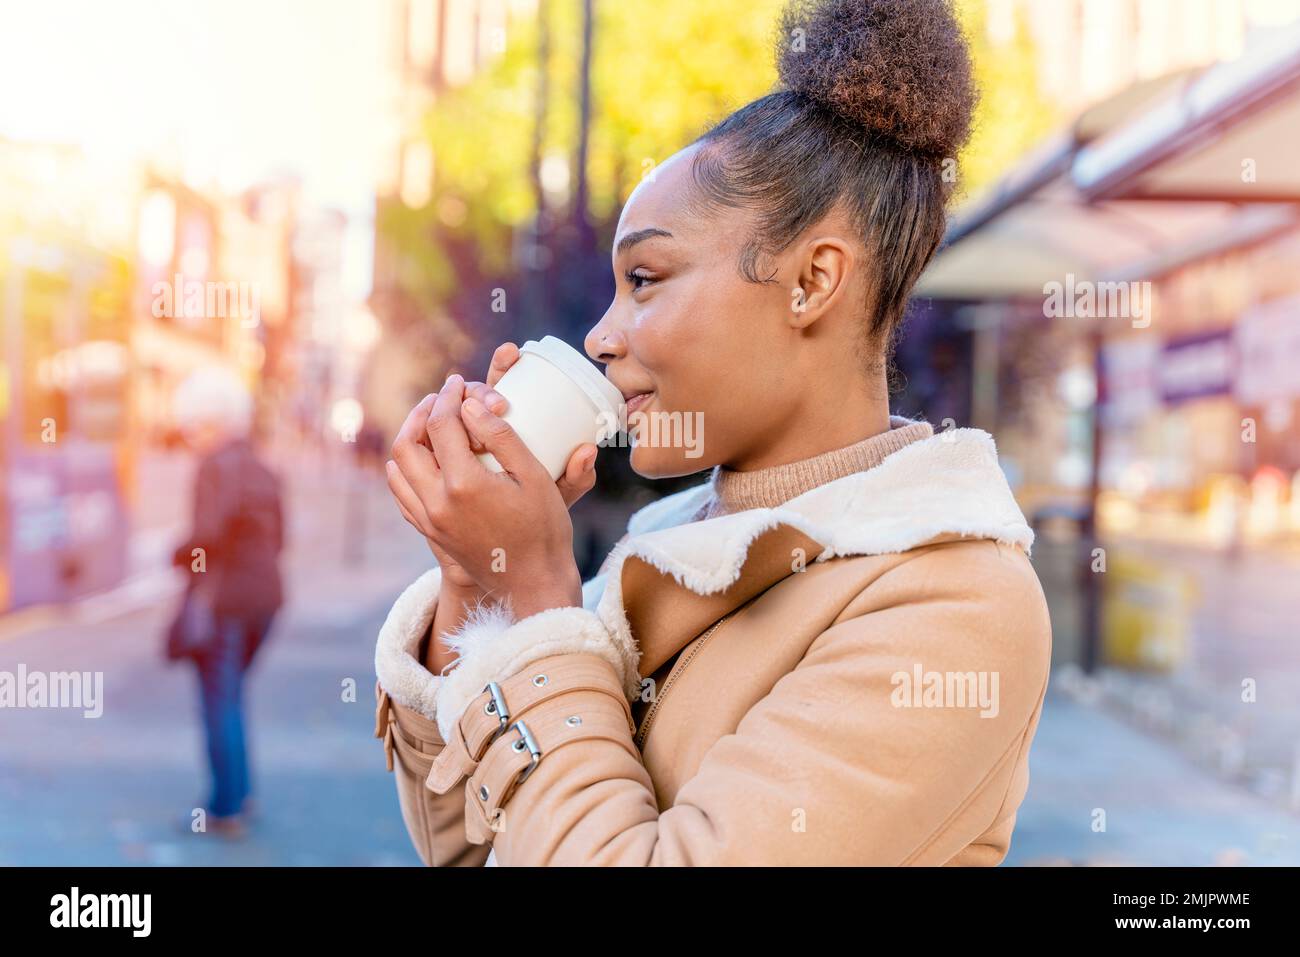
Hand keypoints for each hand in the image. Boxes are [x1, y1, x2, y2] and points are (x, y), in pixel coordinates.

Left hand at [387, 373, 588, 618]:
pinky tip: (424, 462)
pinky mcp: (430, 533)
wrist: (534, 584)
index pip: (442, 425)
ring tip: (430, 425)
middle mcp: (437, 502)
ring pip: (397, 470)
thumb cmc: (544, 530)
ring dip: (409, 441)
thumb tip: (472, 408)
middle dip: (421, 414)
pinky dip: (405, 471)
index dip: (449, 397)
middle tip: (440, 400)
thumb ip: (503, 438)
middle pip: (407, 444)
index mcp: (464, 484)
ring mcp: (429, 521)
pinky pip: (402, 495)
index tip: (459, 384)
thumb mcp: (535, 478)